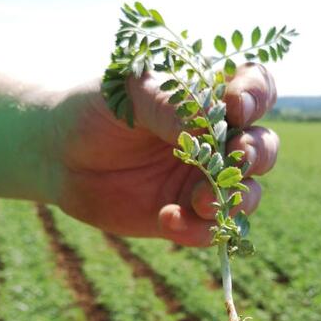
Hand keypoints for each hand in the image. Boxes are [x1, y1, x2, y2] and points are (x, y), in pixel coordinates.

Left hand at [51, 65, 278, 244]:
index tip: (236, 107)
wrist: (57, 154)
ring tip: (200, 202)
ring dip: (233, 200)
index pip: (256, 89)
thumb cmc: (95, 109)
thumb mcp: (128, 94)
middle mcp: (217, 140)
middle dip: (256, 155)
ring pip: (247, 195)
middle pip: (263, 147)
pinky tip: (167, 219)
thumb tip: (212, 131)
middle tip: (235, 159)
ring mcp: (205, 181)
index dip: (258, 97)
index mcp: (209, 98)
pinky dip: (199, 231)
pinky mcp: (188, 216)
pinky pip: (211, 231)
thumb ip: (171, 105)